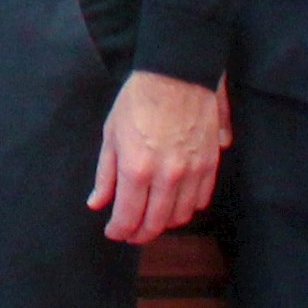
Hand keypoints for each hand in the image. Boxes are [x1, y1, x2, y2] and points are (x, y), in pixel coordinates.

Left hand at [87, 70, 224, 244]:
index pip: (128, 217)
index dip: (118, 231)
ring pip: (180, 217)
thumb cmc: (138, 100)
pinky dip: (187, 208)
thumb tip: (97, 203)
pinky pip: (201, 200)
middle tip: (130, 232)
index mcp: (136, 168)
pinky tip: (174, 202)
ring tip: (151, 218)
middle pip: (155, 224)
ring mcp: (192, 172)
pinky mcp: (210, 164)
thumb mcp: (111, 134)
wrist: (177, 73)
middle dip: (139, 234)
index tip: (113, 231)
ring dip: (163, 224)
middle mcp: (166, 176)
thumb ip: (105, 174)